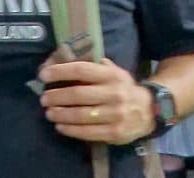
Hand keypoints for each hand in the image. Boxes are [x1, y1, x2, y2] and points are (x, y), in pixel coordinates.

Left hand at [39, 59, 154, 144]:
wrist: (150, 110)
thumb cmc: (125, 89)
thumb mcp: (116, 73)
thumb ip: (97, 67)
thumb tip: (71, 60)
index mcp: (111, 75)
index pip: (82, 70)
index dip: (61, 71)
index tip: (44, 74)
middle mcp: (113, 93)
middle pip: (78, 94)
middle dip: (57, 96)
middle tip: (44, 98)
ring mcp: (113, 114)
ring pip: (81, 115)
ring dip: (61, 114)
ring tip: (48, 112)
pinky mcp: (113, 132)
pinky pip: (87, 132)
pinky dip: (70, 130)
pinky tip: (60, 126)